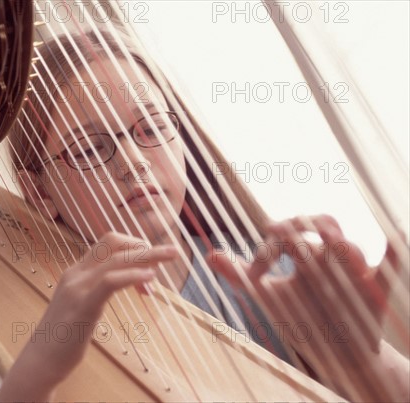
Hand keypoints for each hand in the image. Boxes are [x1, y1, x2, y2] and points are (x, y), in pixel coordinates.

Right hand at [0, 232, 176, 401]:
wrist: (40, 360)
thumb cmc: (64, 336)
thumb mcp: (82, 304)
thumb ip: (98, 289)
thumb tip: (122, 281)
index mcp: (77, 271)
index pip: (107, 242)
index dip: (134, 244)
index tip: (151, 263)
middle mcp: (76, 273)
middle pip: (114, 243)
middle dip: (146, 244)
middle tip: (172, 252)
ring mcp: (77, 288)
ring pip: (116, 259)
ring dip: (148, 255)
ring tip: (171, 257)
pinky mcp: (82, 306)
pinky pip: (110, 282)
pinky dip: (133, 276)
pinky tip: (150, 280)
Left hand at [207, 215, 401, 399]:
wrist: (338, 353)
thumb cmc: (302, 318)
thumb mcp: (270, 297)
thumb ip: (241, 275)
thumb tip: (209, 254)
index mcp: (307, 256)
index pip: (289, 234)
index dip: (270, 246)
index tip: (255, 273)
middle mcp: (330, 259)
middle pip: (321, 224)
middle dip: (298, 226)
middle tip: (273, 231)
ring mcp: (353, 274)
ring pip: (349, 248)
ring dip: (337, 242)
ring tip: (326, 239)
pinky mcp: (373, 293)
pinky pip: (389, 269)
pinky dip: (396, 252)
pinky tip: (399, 231)